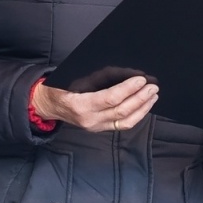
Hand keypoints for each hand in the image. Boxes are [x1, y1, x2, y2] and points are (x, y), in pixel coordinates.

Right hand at [31, 75, 158, 132]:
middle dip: (140, 98)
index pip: (111, 98)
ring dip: (142, 108)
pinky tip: (143, 106)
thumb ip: (100, 77)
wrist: (49, 105)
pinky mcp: (100, 129)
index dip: (128, 90)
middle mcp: (89, 119)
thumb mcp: (76, 78)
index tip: (141, 80)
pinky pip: (122, 125)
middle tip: (153, 87)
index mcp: (81, 105)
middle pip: (122, 112)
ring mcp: (96, 127)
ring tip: (152, 96)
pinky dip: (136, 115)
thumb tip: (126, 73)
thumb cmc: (61, 87)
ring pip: (125, 122)